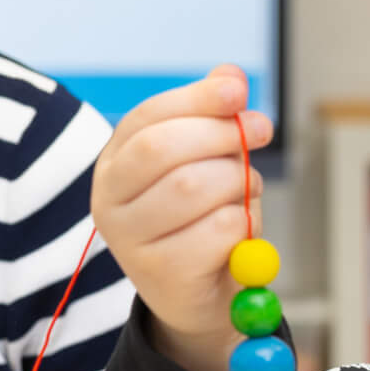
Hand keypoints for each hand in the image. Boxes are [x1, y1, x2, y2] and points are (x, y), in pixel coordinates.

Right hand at [90, 65, 273, 370]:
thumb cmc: (199, 218)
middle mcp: (109, 200)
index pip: (147, 118)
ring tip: (246, 190)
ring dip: (238, 181)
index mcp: (114, 162)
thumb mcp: (205, 161)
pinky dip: (244, 223)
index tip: (238, 92)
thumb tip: (230, 74)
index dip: (196, 98)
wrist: (198, 296)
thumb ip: (212, 116)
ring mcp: (129, 241)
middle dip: (221, 133)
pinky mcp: (161, 274)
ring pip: (194, 187)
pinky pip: (218, 230)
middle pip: (164, 149)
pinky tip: (240, 230)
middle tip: (261, 129)